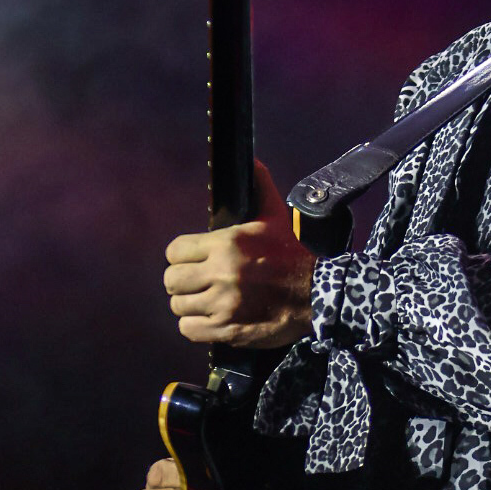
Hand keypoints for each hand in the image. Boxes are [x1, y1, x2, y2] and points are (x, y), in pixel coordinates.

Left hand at [163, 161, 316, 348]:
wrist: (317, 295)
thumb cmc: (292, 255)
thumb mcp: (275, 216)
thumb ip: (260, 187)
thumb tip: (252, 160)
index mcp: (227, 244)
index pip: (174, 251)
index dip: (180, 257)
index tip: (192, 261)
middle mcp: (221, 273)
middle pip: (172, 280)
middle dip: (182, 281)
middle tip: (197, 282)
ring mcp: (223, 304)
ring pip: (179, 306)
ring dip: (189, 304)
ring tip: (204, 301)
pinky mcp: (227, 329)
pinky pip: (189, 329)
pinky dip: (195, 325)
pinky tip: (209, 319)